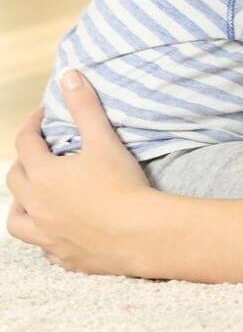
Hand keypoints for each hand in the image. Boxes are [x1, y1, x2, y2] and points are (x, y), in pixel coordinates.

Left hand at [6, 70, 153, 275]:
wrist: (139, 233)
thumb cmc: (121, 185)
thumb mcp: (104, 140)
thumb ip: (85, 107)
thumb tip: (69, 75)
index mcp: (43, 176)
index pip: (26, 143)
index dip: (32, 125)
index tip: (43, 117)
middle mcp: (36, 207)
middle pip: (14, 180)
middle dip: (24, 161)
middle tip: (41, 152)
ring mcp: (46, 235)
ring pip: (17, 219)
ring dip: (20, 205)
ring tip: (33, 197)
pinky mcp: (63, 256)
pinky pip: (43, 247)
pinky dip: (45, 236)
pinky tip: (57, 230)